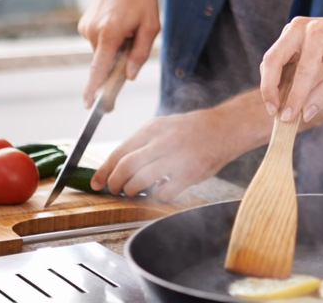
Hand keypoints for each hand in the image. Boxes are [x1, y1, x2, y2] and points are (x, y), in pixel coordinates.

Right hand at [77, 0, 159, 106]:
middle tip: (135, 39)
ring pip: (102, 52)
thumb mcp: (151, 26)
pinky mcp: (84, 24)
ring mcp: (85, 27)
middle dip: (118, 61)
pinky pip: (98, 42)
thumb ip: (140, 54)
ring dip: (115, 47)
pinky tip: (119, 22)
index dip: (94, 90)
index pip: (98, 69)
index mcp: (109, 33)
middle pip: (104, 62)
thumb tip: (129, 76)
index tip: (89, 106)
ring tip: (128, 25)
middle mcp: (92, 31)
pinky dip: (109, 39)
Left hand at [91, 108, 235, 201]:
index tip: (96, 183)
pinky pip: (164, 192)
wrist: (226, 127)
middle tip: (115, 190)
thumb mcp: (164, 127)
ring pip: (140, 181)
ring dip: (133, 190)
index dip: (104, 171)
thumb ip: (143, 143)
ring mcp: (177, 157)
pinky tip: (161, 190)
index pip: (119, 152)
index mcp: (152, 128)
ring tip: (134, 191)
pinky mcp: (190, 173)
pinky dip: (158, 195)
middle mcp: (162, 141)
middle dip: (115, 184)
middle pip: (125, 167)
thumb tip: (118, 165)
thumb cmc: (193, 129)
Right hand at [260, 16, 322, 122]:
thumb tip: (305, 114)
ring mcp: (291, 30)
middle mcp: (300, 28)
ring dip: (270, 84)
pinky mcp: (287, 37)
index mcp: (319, 33)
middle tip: (272, 111)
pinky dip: (275, 78)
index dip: (295, 96)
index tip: (288, 117)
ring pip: (270, 60)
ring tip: (276, 107)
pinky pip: (275, 59)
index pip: (302, 70)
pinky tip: (280, 95)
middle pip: (273, 59)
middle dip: (269, 88)